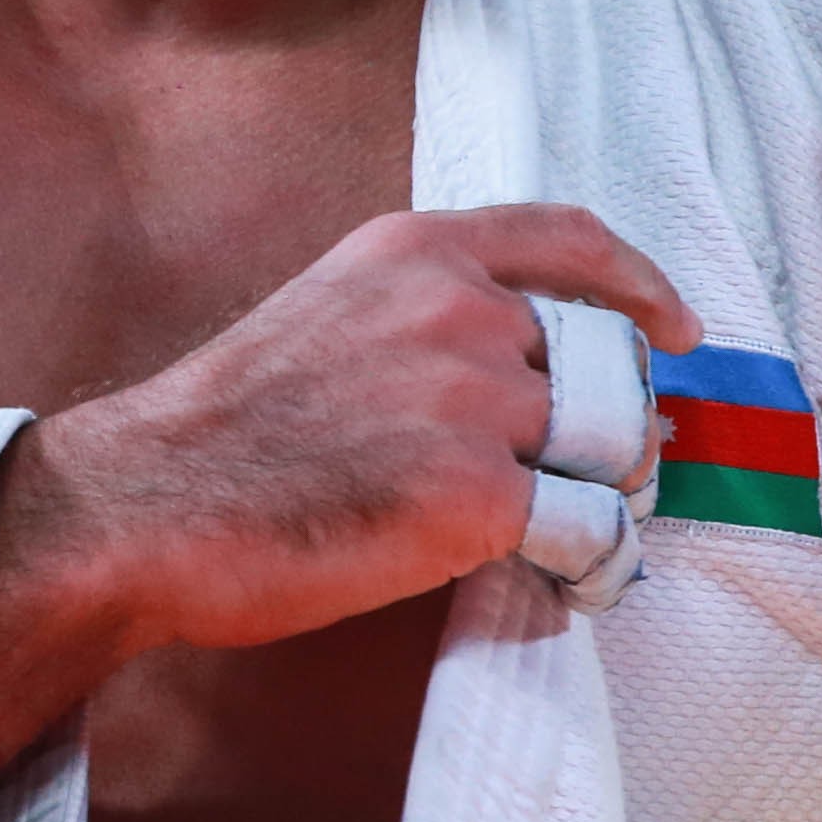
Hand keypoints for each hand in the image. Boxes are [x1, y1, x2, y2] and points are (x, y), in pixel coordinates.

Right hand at [11, 203, 699, 656]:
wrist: (146, 505)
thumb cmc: (225, 432)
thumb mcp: (328, 315)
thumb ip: (426, 317)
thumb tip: (535, 372)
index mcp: (416, 254)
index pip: (573, 241)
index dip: (642, 285)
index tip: (675, 328)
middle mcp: (458, 310)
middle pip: (607, 364)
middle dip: (611, 429)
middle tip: (586, 479)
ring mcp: (473, 400)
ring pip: (610, 451)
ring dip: (599, 497)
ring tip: (555, 535)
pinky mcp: (477, 496)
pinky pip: (589, 531)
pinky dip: (586, 564)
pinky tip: (555, 580)